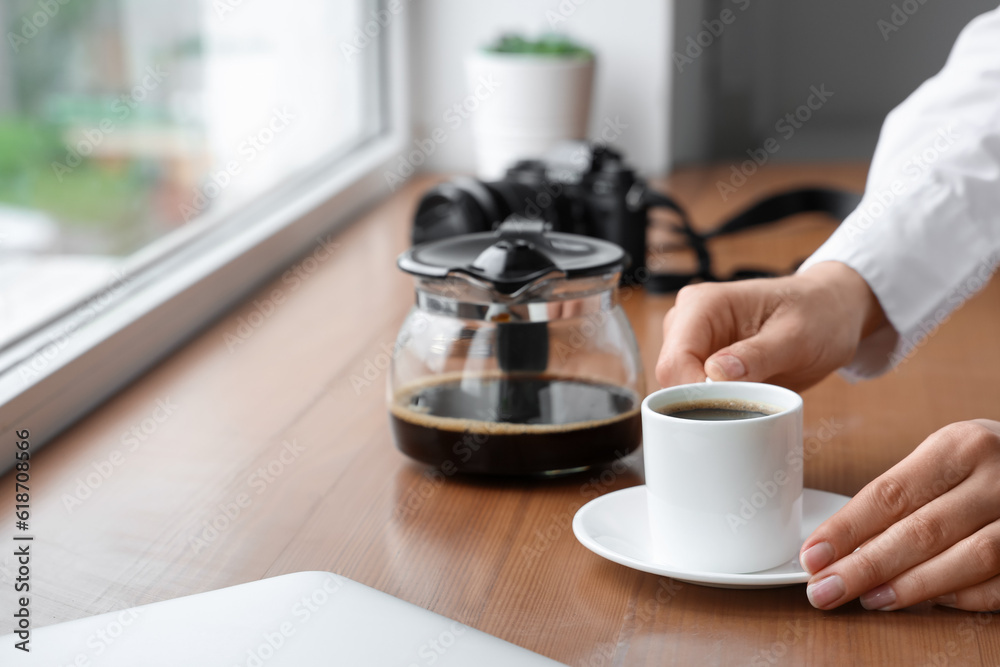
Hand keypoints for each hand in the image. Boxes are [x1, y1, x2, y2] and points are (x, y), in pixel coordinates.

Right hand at [655, 261, 886, 390]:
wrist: (831, 312)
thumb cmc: (818, 314)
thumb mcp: (797, 337)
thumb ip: (758, 355)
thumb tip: (715, 374)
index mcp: (703, 304)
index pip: (675, 360)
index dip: (696, 393)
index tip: (731, 408)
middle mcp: (688, 320)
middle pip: (671, 377)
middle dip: (703, 402)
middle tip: (746, 409)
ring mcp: (693, 341)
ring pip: (679, 389)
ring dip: (710, 405)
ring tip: (751, 401)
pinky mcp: (702, 361)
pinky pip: (696, 393)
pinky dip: (717, 405)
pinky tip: (744, 402)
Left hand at [801, 420, 999, 611]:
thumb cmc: (983, 464)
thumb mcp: (943, 458)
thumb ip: (901, 495)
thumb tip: (841, 545)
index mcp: (958, 446)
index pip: (889, 493)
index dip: (846, 529)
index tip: (812, 555)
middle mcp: (996, 478)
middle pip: (922, 530)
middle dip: (866, 566)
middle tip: (826, 589)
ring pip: (968, 559)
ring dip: (913, 586)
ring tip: (870, 599)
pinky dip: (964, 596)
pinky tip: (930, 602)